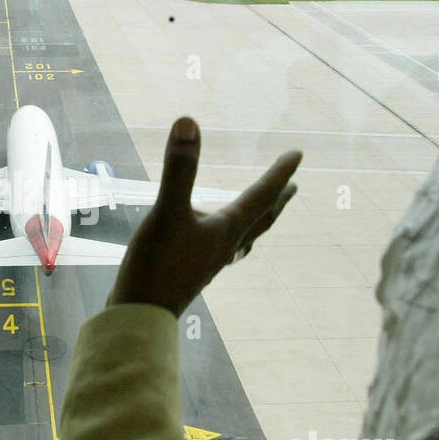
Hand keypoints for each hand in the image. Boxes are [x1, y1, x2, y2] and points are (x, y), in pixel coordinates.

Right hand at [108, 118, 300, 317]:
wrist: (139, 317)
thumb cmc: (156, 265)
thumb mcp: (167, 211)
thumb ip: (179, 169)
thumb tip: (188, 122)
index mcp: (227, 230)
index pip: (261, 196)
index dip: (280, 173)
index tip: (298, 155)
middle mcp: (225, 246)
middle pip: (261, 220)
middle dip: (277, 201)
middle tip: (294, 187)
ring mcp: (208, 263)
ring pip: (242, 239)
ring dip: (256, 222)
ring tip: (259, 213)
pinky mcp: (190, 273)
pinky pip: (219, 251)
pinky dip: (226, 239)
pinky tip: (212, 242)